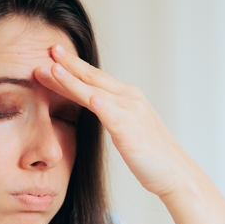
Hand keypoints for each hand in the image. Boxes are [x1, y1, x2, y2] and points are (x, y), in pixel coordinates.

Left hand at [34, 44, 192, 196]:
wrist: (177, 174)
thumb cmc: (152, 157)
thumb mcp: (128, 129)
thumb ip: (112, 115)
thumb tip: (95, 107)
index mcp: (127, 98)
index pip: (94, 79)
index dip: (72, 67)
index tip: (51, 57)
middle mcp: (129, 99)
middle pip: (92, 78)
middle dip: (68, 64)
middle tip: (47, 49)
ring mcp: (131, 113)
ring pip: (95, 92)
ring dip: (73, 79)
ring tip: (52, 68)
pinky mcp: (131, 131)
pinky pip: (112, 114)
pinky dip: (99, 103)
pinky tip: (86, 95)